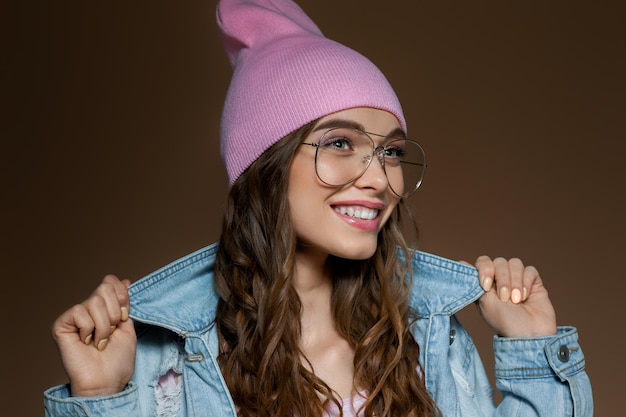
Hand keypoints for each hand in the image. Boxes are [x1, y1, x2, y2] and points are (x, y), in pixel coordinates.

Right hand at [52, 275, 136, 396]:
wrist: (107, 382)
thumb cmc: (117, 360)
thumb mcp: (128, 327)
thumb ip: (125, 304)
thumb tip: (125, 280)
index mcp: (105, 308)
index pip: (111, 283)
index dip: (122, 295)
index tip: (124, 314)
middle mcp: (89, 310)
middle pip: (104, 288)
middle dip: (114, 312)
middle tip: (112, 330)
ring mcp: (75, 317)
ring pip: (94, 301)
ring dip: (104, 325)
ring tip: (101, 341)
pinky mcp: (62, 325)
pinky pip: (79, 312)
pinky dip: (89, 328)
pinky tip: (86, 342)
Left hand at [472, 256, 556, 337]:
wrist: (528, 334)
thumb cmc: (504, 321)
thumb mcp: (485, 301)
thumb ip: (475, 281)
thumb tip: (460, 262)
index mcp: (487, 282)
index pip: (484, 261)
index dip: (485, 269)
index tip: (486, 286)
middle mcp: (501, 278)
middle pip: (499, 261)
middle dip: (502, 279)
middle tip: (504, 298)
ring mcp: (518, 279)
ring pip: (515, 263)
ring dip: (514, 281)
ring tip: (516, 300)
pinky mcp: (533, 282)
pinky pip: (530, 270)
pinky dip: (526, 282)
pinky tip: (525, 297)